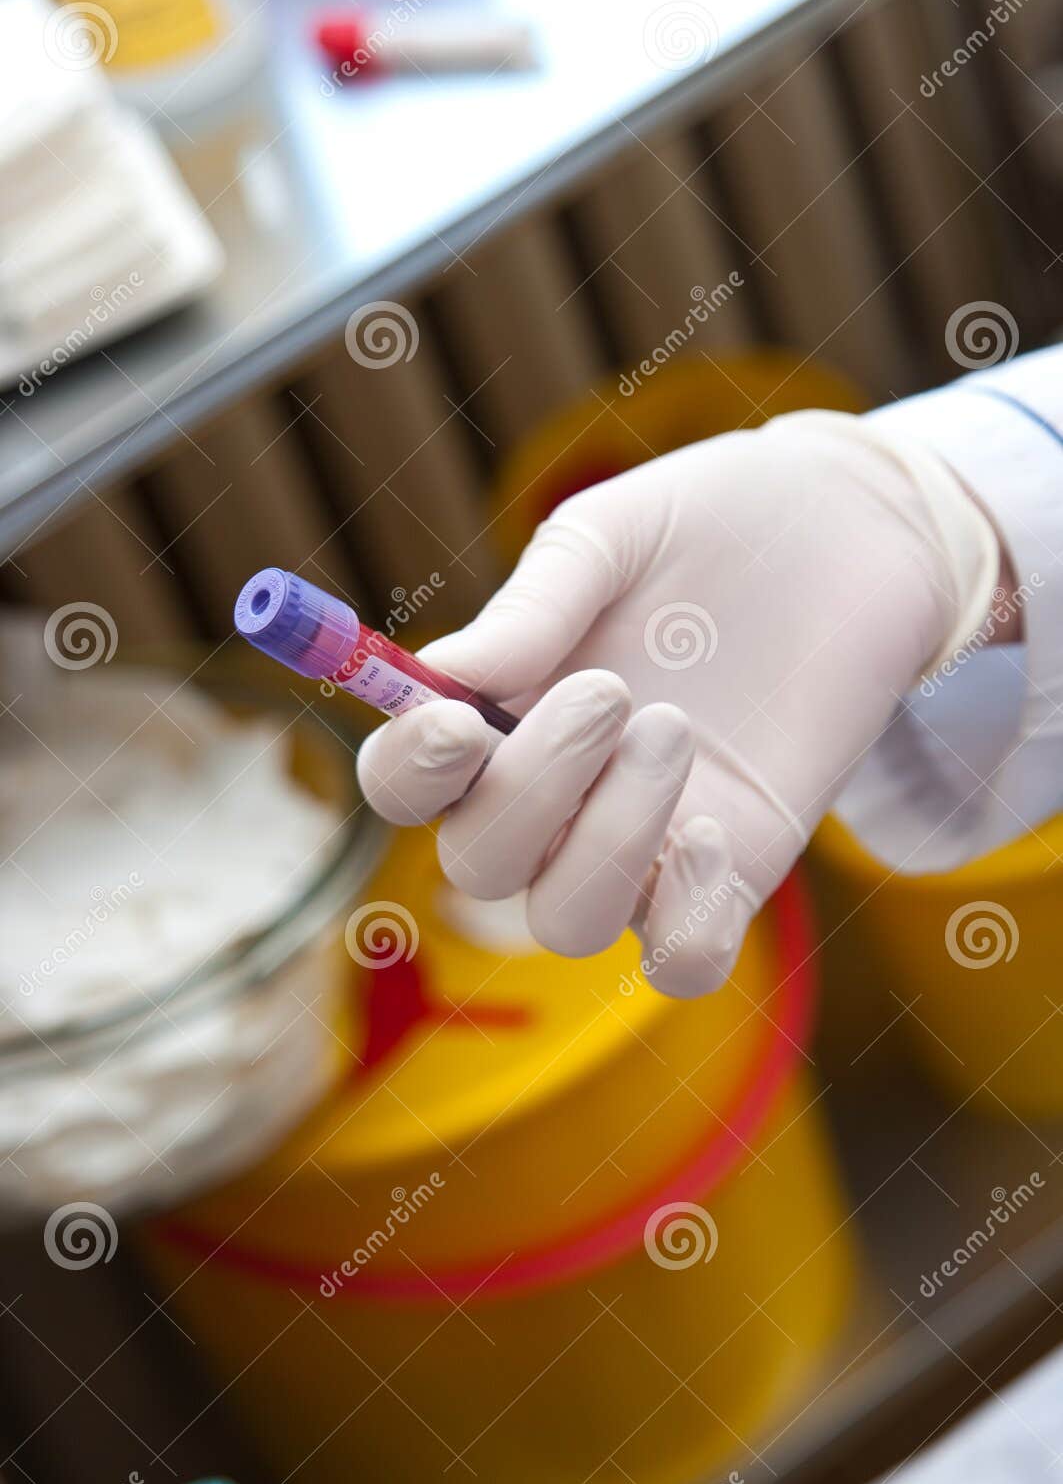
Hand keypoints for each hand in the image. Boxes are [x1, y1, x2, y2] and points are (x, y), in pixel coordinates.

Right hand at [357, 411, 1000, 995]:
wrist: (855, 529)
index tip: (454, 724)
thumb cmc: (713, 523)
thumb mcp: (611, 536)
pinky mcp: (734, 871)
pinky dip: (680, 921)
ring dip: (605, 842)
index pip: (408, 784)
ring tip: (671, 727)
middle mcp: (557, 795)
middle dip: (531, 788)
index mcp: (500, 712)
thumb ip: (533, 605)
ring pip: (568, 923)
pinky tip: (712, 829)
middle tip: (608, 689)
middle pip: (481, 866)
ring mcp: (643, 842)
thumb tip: (444, 676)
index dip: (408, 773)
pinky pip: (682, 960)